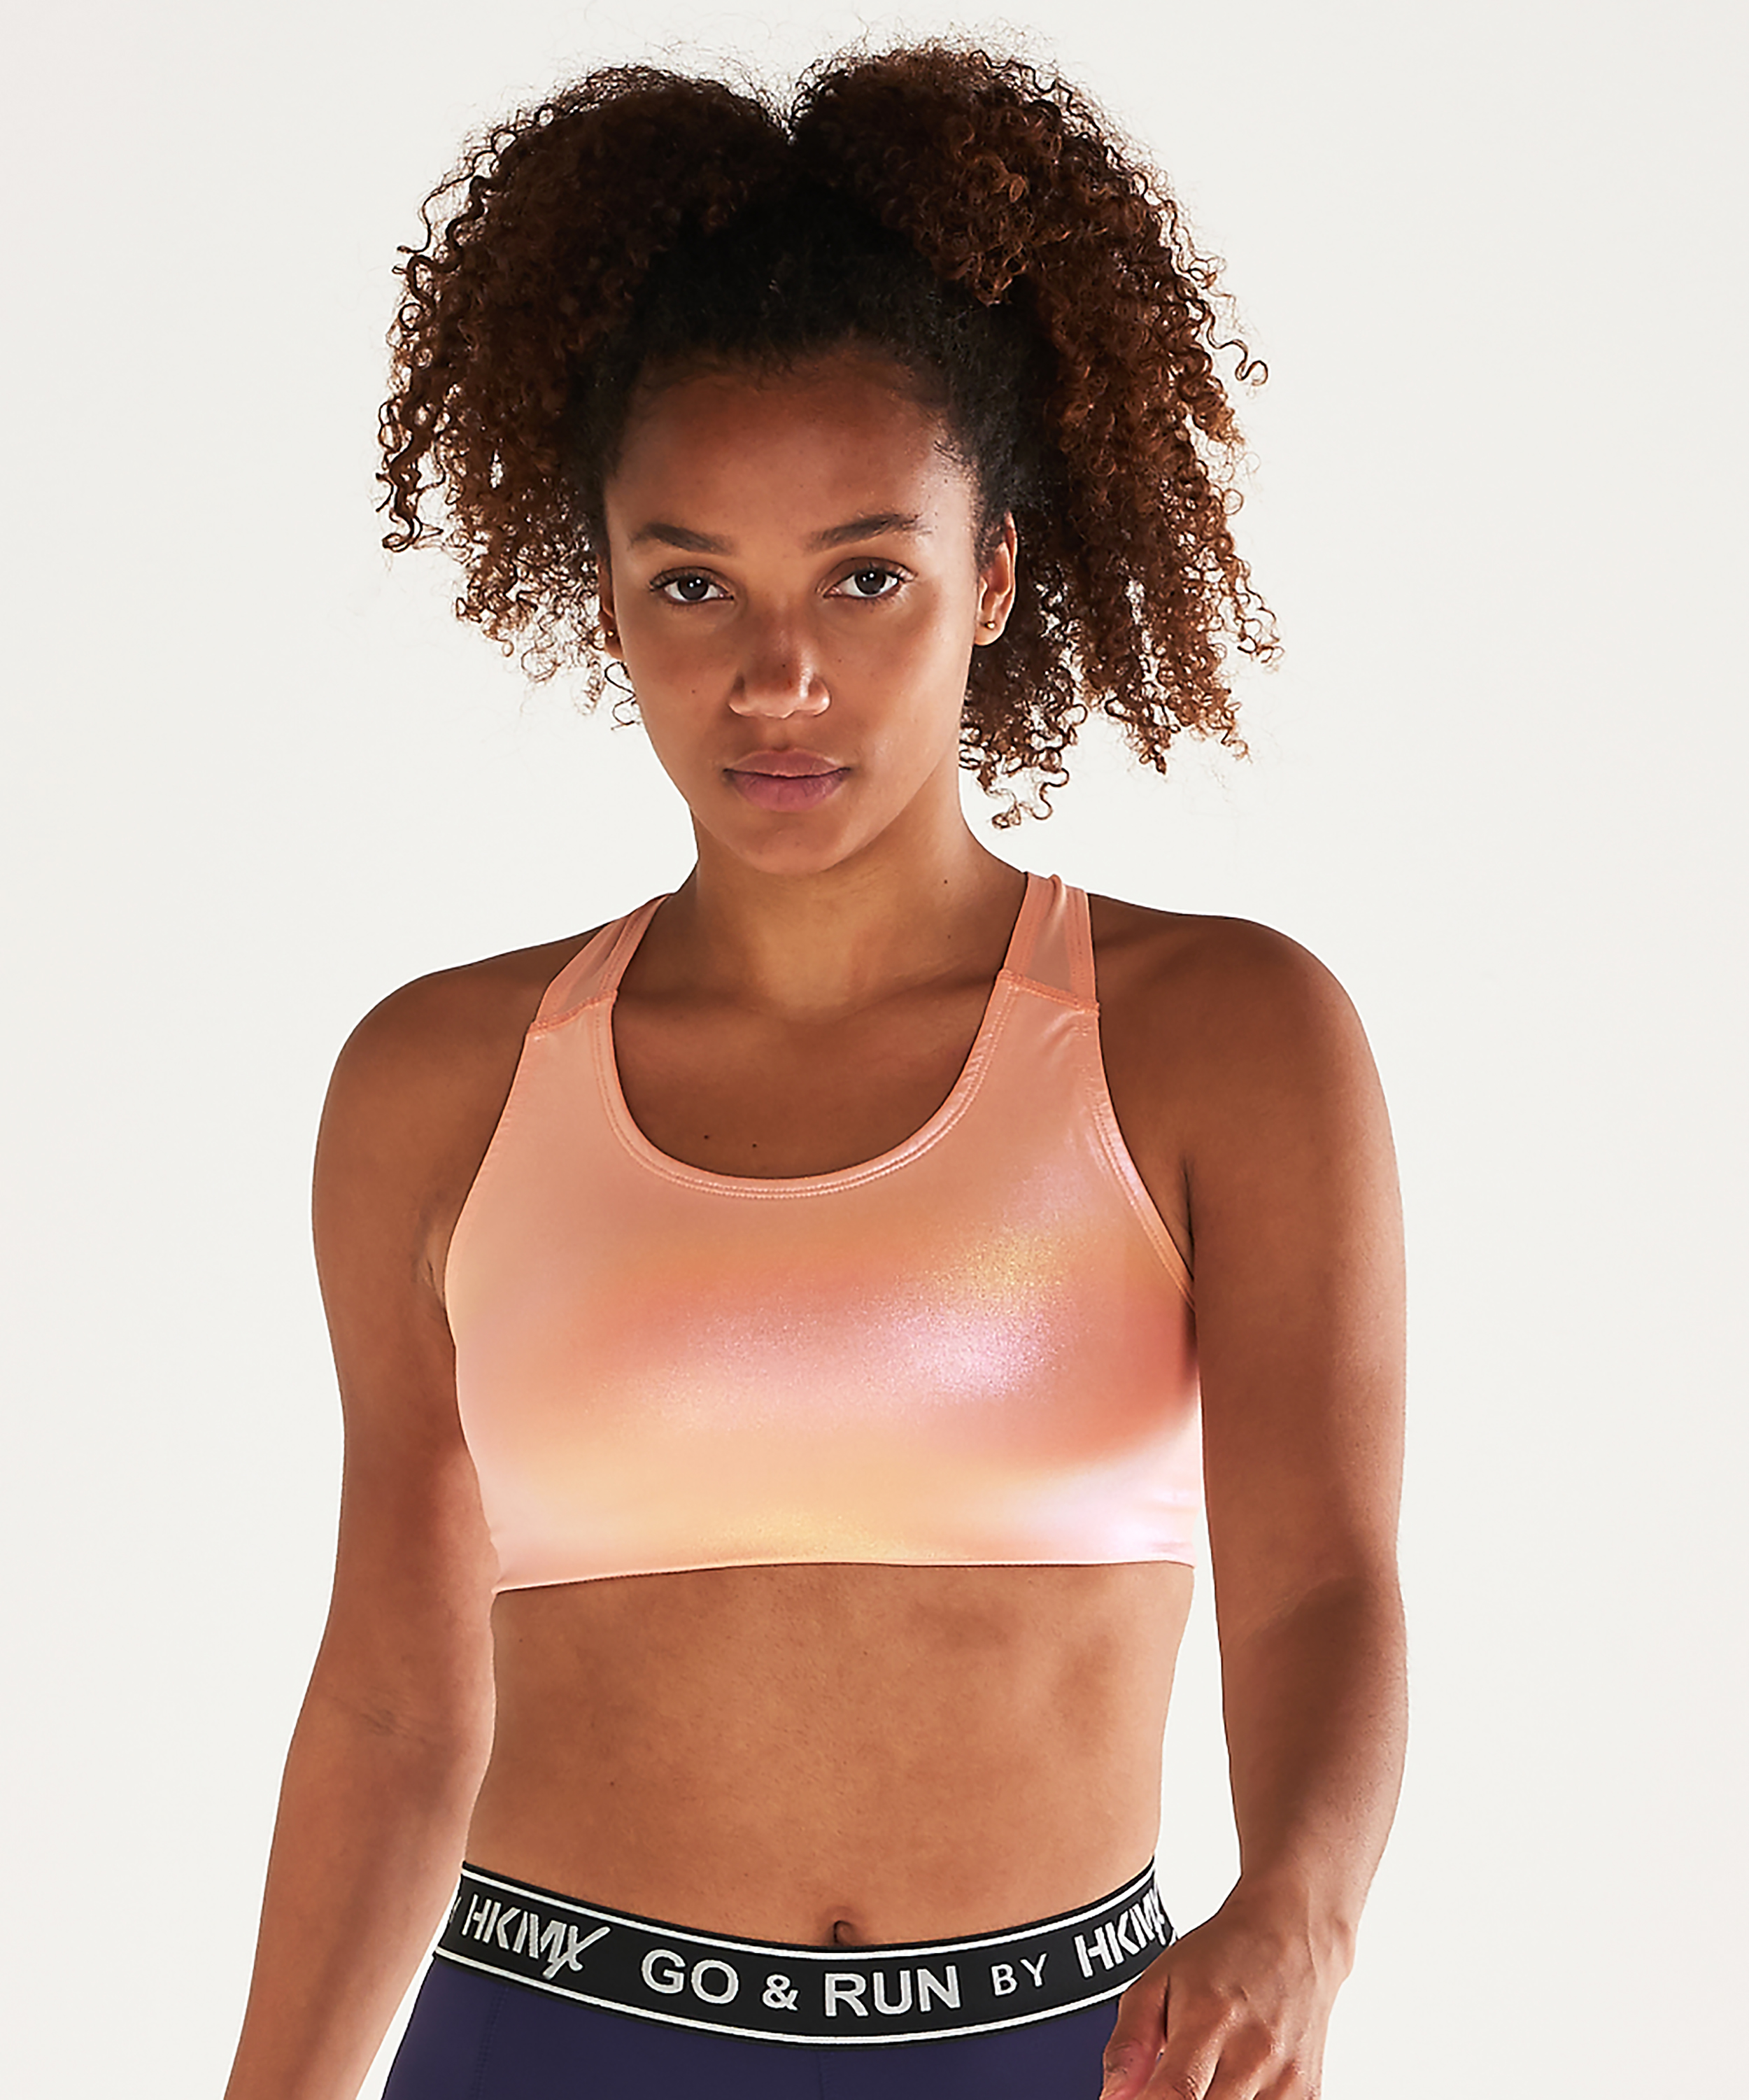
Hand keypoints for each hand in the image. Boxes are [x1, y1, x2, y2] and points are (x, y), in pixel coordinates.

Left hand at [1096, 1886, 1346, 2098]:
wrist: (1291, 1934)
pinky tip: (1230, 2088)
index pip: (1176, 2094)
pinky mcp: (1310, 2094)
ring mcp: (1287, 2079)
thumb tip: (1111, 2099)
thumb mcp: (1158, 1982)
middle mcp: (1253, 2054)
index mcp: (1209, 2022)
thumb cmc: (1220, 1957)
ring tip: (1201, 2081)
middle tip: (1164, 2087)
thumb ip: (1129, 2044)